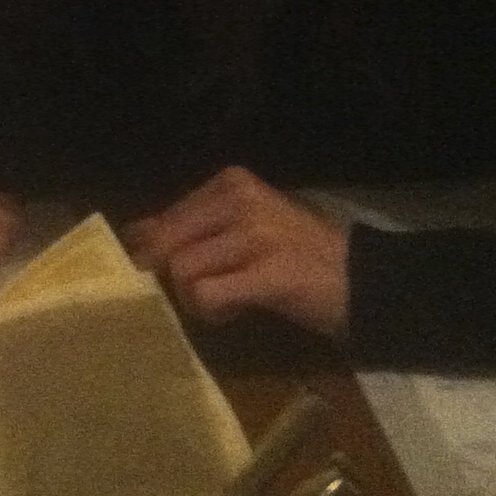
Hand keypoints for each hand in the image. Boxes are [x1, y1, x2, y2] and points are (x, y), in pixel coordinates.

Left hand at [124, 167, 351, 340]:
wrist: (360, 279)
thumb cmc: (295, 254)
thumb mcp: (241, 224)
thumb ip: (192, 225)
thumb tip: (134, 234)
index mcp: (231, 184)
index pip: (164, 217)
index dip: (154, 252)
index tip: (169, 274)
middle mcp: (241, 201)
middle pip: (165, 244)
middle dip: (169, 278)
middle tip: (197, 294)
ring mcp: (256, 236)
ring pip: (182, 270)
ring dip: (194, 299)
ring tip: (225, 302)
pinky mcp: (270, 274)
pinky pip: (208, 295)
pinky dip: (211, 311)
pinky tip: (234, 311)